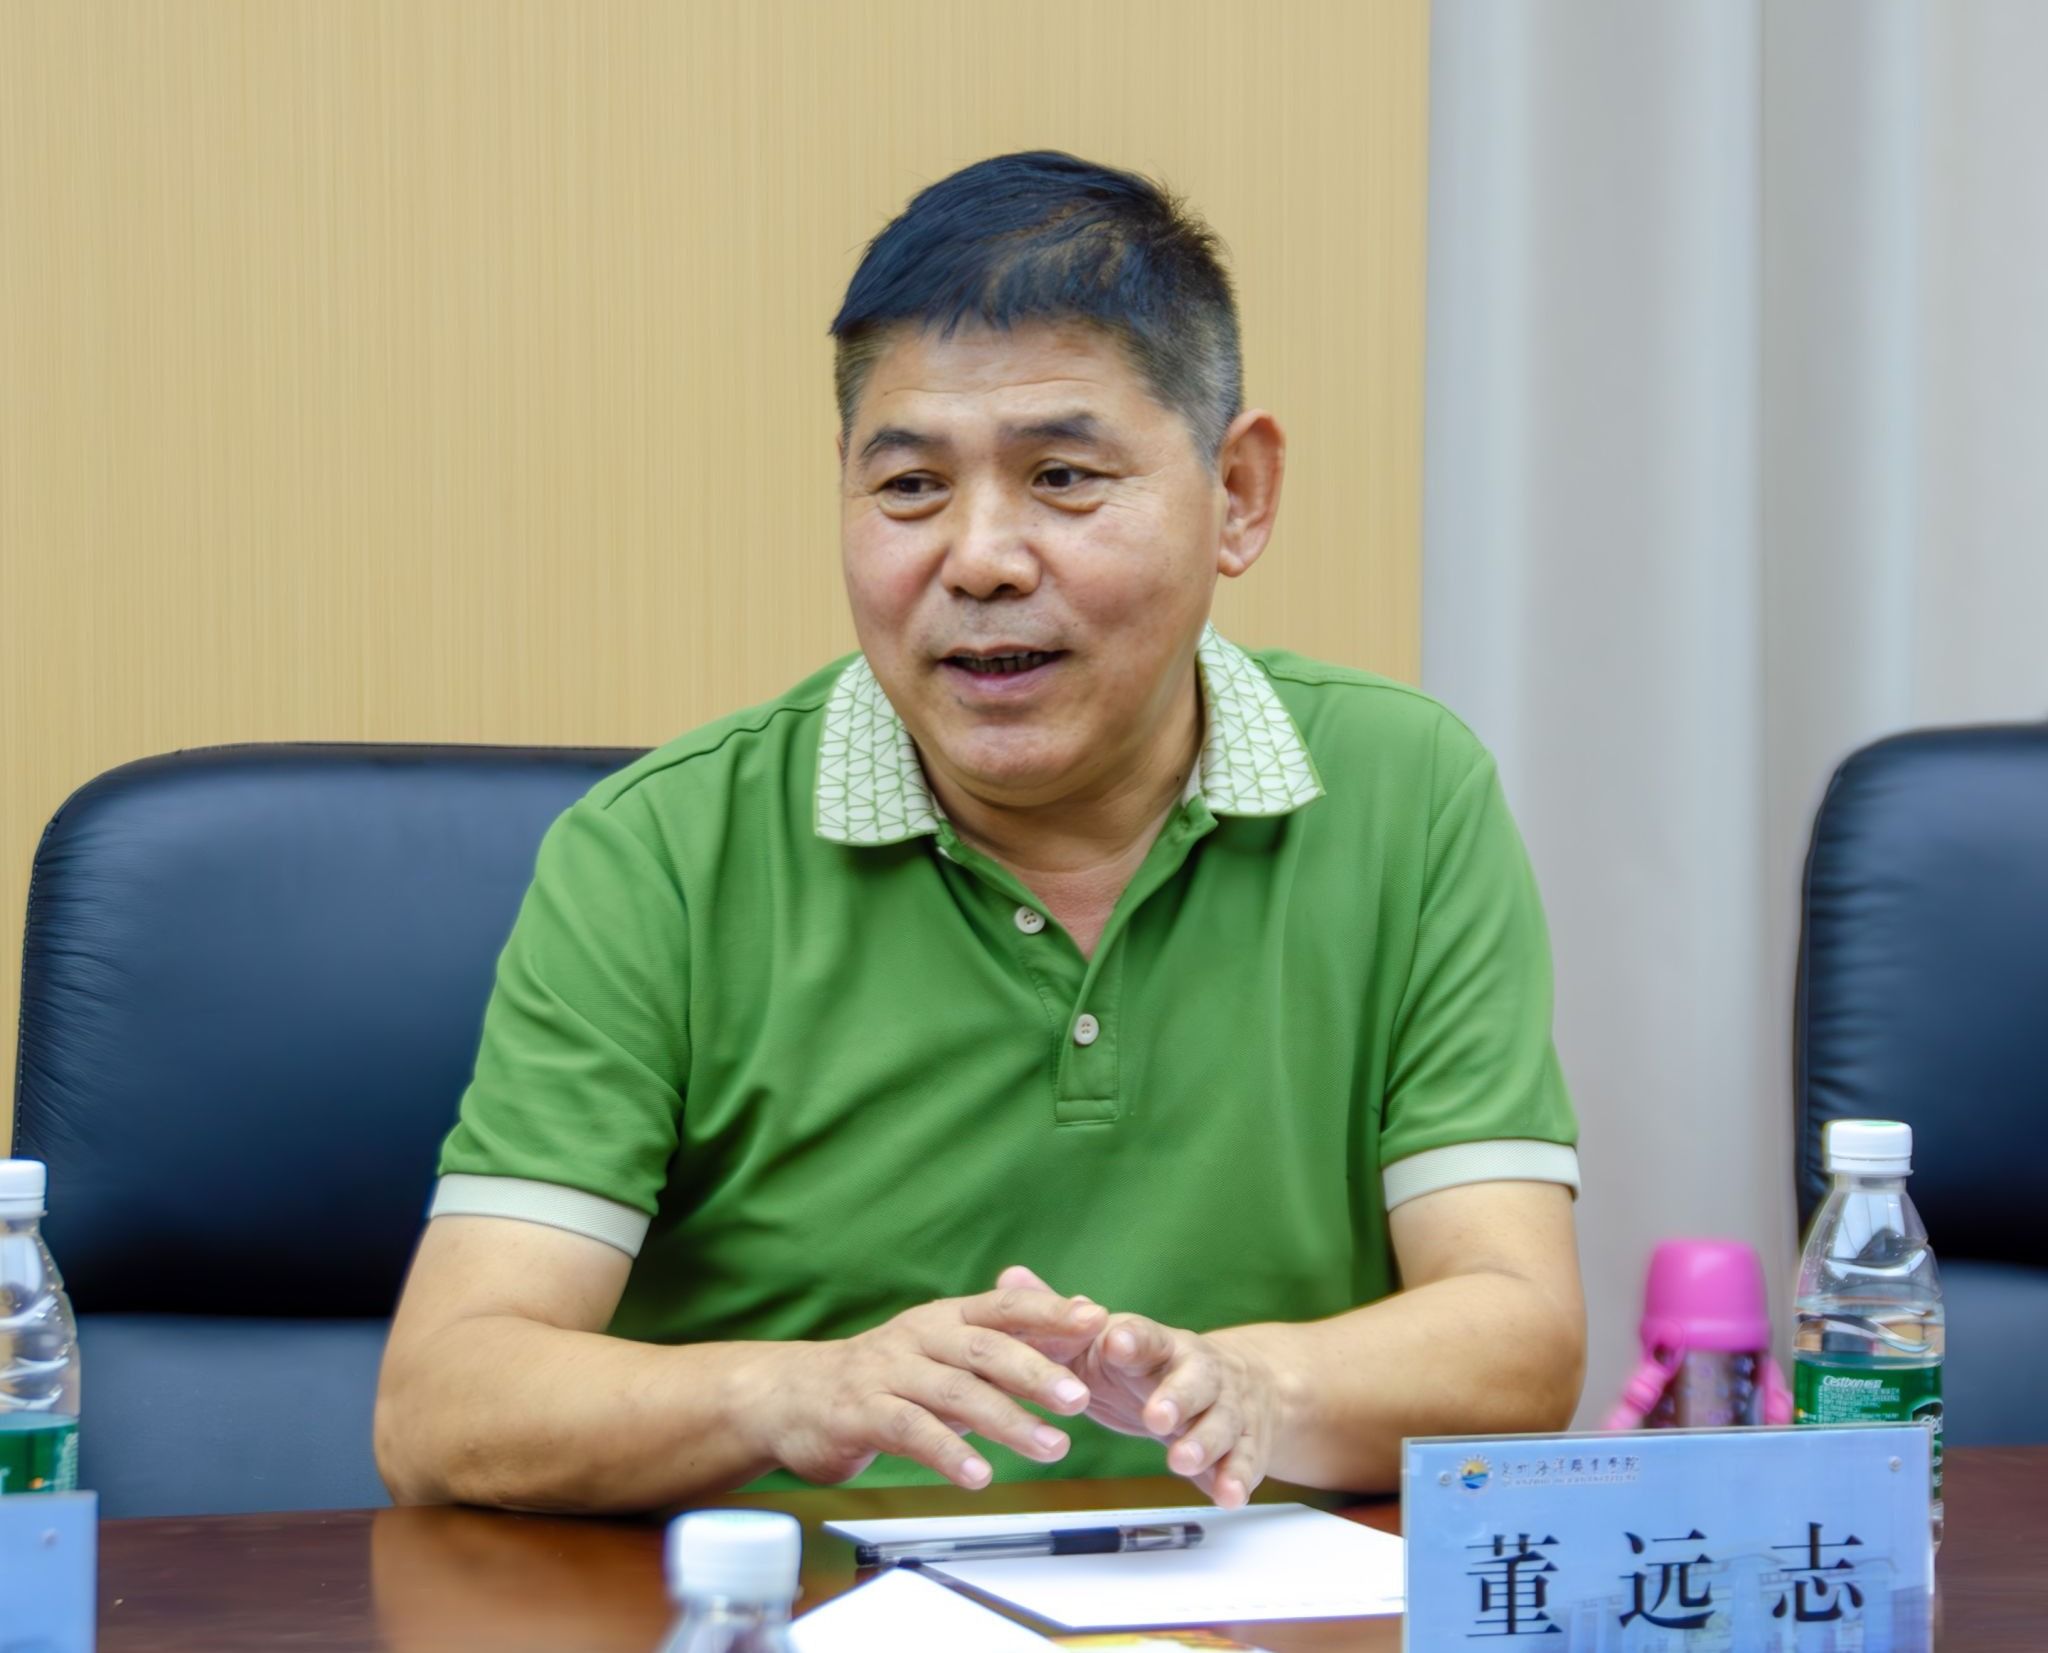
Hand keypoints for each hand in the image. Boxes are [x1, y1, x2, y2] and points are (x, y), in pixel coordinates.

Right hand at [746, 1286, 1105, 1489]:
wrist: (791, 1395)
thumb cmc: (881, 1376)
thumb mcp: (940, 1354)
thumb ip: (998, 1346)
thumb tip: (1069, 1324)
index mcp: (943, 1318)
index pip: (1004, 1305)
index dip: (1049, 1310)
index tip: (1096, 1318)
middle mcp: (918, 1337)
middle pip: (985, 1348)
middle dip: (1037, 1372)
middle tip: (1081, 1398)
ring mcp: (888, 1372)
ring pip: (955, 1391)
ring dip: (1008, 1420)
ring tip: (1052, 1447)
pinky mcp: (862, 1412)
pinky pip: (912, 1431)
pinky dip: (949, 1453)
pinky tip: (979, 1475)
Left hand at [997, 1266, 1284, 1507]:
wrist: (1245, 1382)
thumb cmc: (1155, 1364)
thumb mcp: (1109, 1340)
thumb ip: (1061, 1317)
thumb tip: (1010, 1277)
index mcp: (1159, 1345)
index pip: (1147, 1336)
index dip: (1134, 1339)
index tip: (1116, 1341)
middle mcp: (1197, 1371)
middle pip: (1193, 1380)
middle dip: (1176, 1397)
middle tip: (1156, 1417)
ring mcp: (1225, 1408)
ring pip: (1220, 1422)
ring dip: (1203, 1443)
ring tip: (1181, 1462)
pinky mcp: (1243, 1445)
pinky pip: (1242, 1462)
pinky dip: (1234, 1479)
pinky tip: (1226, 1496)